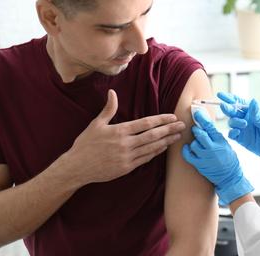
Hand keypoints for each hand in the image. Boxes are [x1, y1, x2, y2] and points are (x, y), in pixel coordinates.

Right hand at [63, 90, 185, 184]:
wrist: (76, 167)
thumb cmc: (85, 144)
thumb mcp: (96, 124)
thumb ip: (108, 109)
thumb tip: (112, 92)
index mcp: (119, 131)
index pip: (146, 123)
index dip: (161, 120)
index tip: (172, 117)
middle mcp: (126, 144)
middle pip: (153, 135)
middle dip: (170, 130)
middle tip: (183, 125)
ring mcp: (127, 157)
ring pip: (152, 148)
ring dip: (166, 141)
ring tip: (177, 136)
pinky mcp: (127, 168)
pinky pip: (146, 159)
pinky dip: (156, 152)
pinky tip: (163, 148)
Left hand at [182, 110, 252, 205]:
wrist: (230, 177)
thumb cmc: (229, 160)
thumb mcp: (226, 145)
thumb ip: (216, 137)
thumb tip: (206, 126)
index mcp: (220, 142)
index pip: (209, 127)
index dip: (202, 118)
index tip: (197, 111)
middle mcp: (212, 149)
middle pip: (200, 134)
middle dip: (196, 129)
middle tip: (195, 128)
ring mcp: (205, 157)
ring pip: (194, 144)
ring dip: (194, 142)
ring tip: (198, 143)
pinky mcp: (200, 165)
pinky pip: (188, 155)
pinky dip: (186, 150)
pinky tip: (187, 147)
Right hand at [218, 92, 259, 175]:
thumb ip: (258, 113)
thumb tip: (252, 101)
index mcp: (253, 111)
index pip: (239, 102)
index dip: (230, 98)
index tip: (220, 95)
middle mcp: (246, 118)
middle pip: (233, 111)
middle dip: (228, 108)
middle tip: (223, 106)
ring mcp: (243, 129)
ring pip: (232, 122)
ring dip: (235, 121)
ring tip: (244, 124)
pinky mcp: (241, 139)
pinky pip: (232, 134)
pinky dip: (232, 132)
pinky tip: (237, 132)